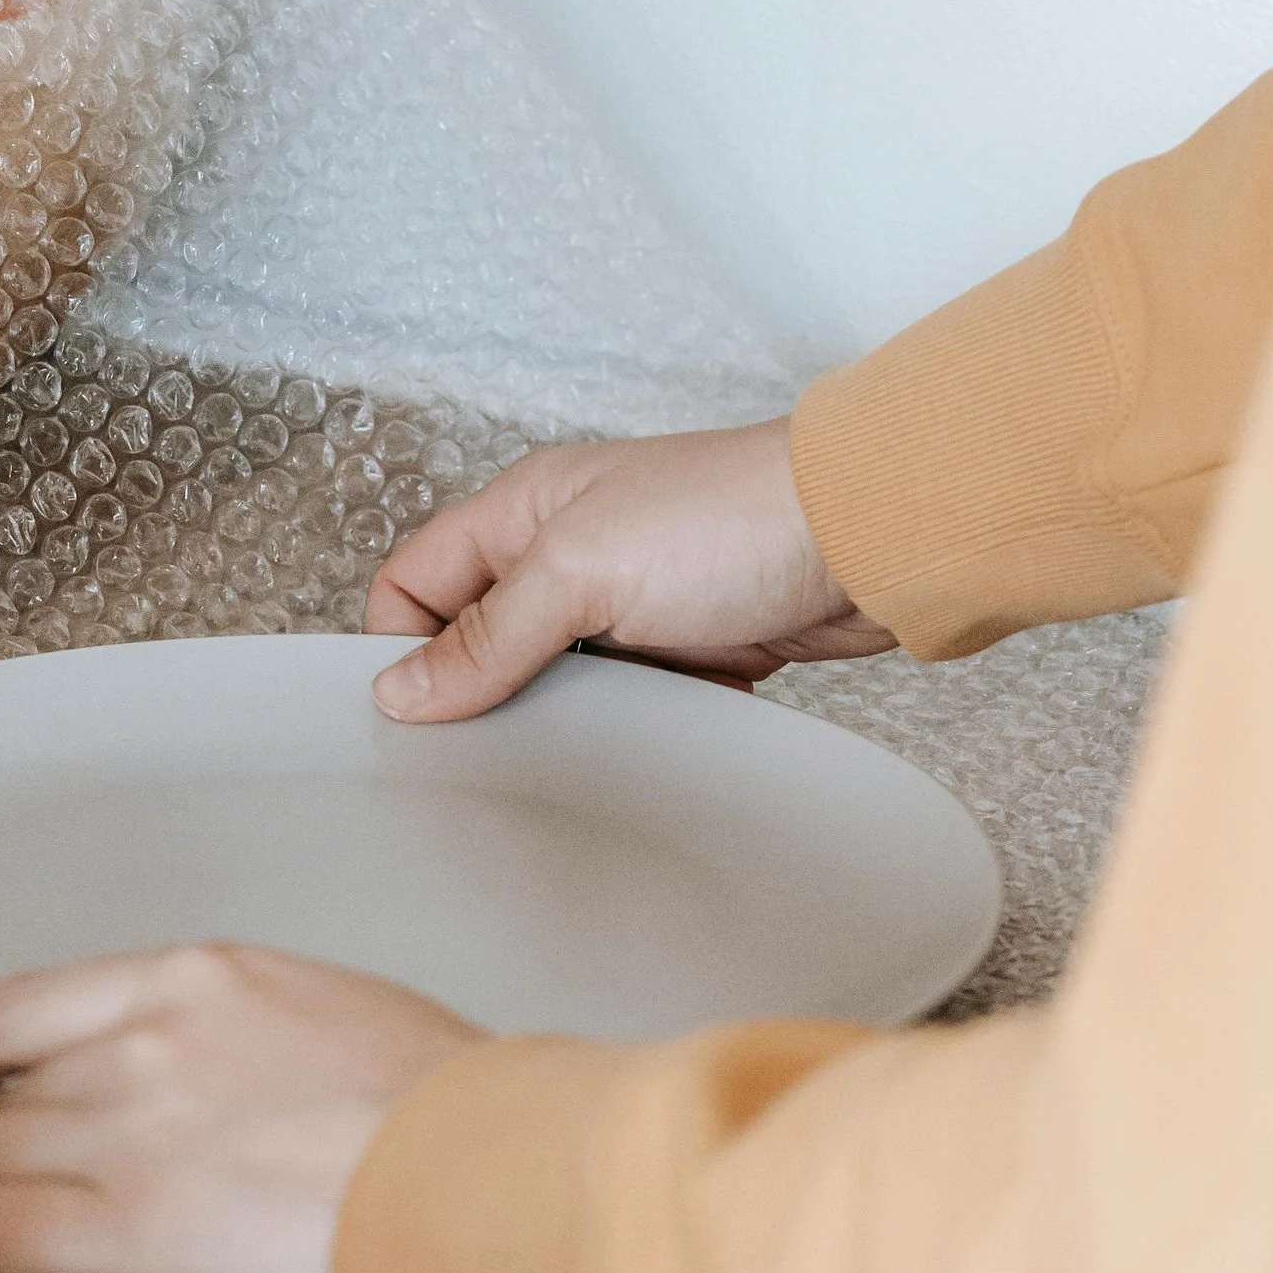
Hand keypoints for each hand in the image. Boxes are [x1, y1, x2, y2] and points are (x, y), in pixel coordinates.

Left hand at [0, 944, 478, 1272]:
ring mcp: (124, 1129)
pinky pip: (3, 1240)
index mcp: (197, 980)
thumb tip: (228, 1081)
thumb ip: (248, 1036)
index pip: (20, 1005)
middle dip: (7, 1155)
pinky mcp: (126, 1222)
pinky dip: (13, 1265)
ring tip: (67, 1249)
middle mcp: (139, 1041)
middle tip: (49, 1199)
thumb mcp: (338, 1016)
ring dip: (8, 1212)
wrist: (483, 1170)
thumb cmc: (453, 1110)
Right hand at [363, 415, 894, 720]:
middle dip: (478, 697)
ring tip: (563, 761)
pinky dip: (628, 732)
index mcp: (525, 512)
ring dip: (559, 721)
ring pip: (557, 681)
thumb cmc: (732, 519)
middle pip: (483, 640)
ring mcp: (632, 602)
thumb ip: (490, 634)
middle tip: (480, 758)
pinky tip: (635, 756)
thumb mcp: (581, 570)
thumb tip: (403, 691)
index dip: (402, 647)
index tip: (414, 717)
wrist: (870, 540)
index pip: (417, 581)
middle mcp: (570, 552)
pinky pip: (630, 705)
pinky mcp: (690, 647)